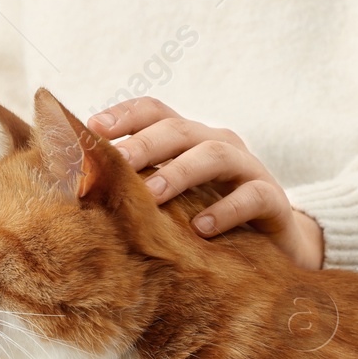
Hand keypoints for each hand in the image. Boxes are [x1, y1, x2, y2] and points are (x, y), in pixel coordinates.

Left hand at [86, 98, 324, 269]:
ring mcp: (249, 169)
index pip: (155, 111)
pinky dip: (225, 209)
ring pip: (215, 155)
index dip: (124, 114)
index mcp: (190, 139)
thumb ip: (139, 187)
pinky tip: (201, 228)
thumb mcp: (174, 199)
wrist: (276, 247)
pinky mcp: (273, 200)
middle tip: (116, 163)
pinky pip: (252, 197)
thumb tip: (81, 187)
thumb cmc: (210, 218)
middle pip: (180, 130)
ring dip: (180, 172)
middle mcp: (219, 144)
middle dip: (145, 143)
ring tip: (152, 195)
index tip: (93, 127)